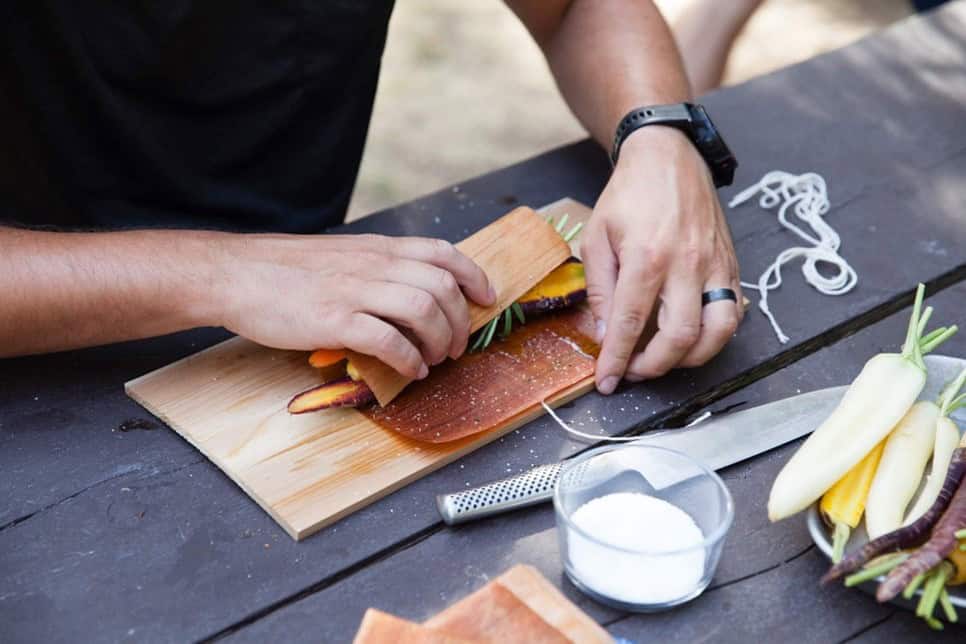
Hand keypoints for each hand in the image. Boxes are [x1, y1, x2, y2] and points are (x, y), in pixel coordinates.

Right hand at [209, 233, 495, 378]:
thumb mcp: (343, 255)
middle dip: (459, 321)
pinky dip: (408, 359)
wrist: (237, 274)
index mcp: (378, 248)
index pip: (442, 252)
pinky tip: (410, 370)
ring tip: (436, 360)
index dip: (473, 275)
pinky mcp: (335, 320)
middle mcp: (373, 265)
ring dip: (440, 341)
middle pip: (442, 286)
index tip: (486, 298)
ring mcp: (355, 291)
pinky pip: (388, 340)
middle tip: (456, 346)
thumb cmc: (287, 270)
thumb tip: (411, 293)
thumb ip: (378, 269)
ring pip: (423, 310)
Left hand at [581, 126, 742, 393]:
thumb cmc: (628, 195)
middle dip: (654, 366)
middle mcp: (687, 264)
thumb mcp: (596, 236)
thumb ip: (599, 288)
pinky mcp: (731, 264)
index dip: (617, 359)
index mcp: (647, 256)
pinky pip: (733, 313)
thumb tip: (604, 333)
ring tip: (663, 360)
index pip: (631, 322)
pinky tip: (691, 338)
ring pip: (717, 332)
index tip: (607, 382)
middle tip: (633, 372)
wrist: (668, 156)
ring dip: (690, 358)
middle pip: (679, 336)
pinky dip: (714, 336)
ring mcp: (715, 266)